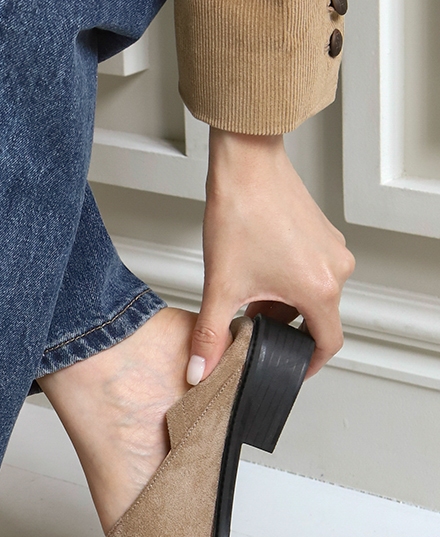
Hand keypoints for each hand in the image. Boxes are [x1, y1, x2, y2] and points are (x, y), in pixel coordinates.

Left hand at [187, 128, 354, 384]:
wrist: (245, 165)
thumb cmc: (241, 215)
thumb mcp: (221, 287)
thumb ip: (210, 336)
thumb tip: (201, 371)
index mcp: (320, 289)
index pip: (327, 344)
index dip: (307, 364)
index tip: (289, 369)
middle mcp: (336, 269)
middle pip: (314, 319)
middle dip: (280, 330)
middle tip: (248, 331)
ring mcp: (331, 249)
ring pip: (308, 294)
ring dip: (278, 305)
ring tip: (243, 298)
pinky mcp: (321, 234)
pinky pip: (308, 271)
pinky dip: (283, 282)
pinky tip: (252, 274)